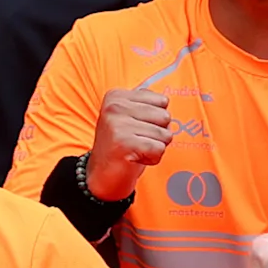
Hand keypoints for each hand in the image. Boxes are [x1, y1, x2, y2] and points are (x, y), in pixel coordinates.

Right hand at [86, 83, 176, 201]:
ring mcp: (117, 124)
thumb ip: (146, 103)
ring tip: (136, 148)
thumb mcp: (130, 116)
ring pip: (165, 134)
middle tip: (138, 139)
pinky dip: (153, 158)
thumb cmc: (122, 144)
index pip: (162, 101)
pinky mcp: (124, 143)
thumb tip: (162, 95)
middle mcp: (115, 107)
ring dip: (155, 146)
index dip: (156, 118)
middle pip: (165, 116)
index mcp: (116, 96)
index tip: (138, 126)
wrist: (102, 173)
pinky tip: (136, 158)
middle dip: (158, 132)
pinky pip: (160, 149)